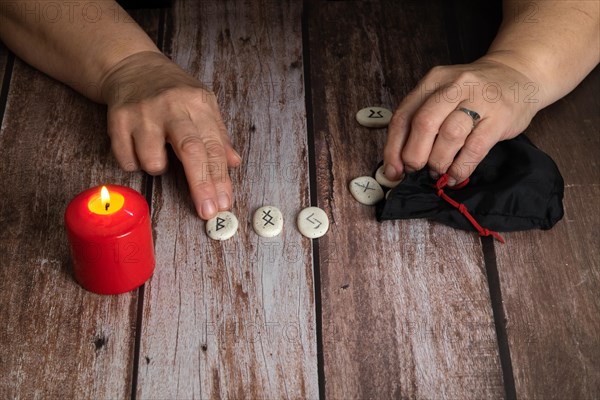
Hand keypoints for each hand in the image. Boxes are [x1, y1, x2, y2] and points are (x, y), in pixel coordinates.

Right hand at [101, 51, 241, 218]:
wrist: (133, 67)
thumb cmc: (173, 92)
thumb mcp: (202, 105)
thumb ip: (218, 136)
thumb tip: (234, 163)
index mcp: (198, 103)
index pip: (213, 147)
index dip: (220, 178)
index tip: (224, 203)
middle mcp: (172, 106)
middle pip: (190, 151)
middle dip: (201, 186)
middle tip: (208, 211)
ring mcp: (143, 112)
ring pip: (153, 161)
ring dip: (158, 168)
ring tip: (158, 152)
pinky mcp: (117, 119)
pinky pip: (127, 160)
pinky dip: (135, 163)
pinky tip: (138, 146)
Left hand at [383, 58, 541, 185]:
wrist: (518, 74)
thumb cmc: (472, 93)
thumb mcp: (442, 95)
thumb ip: (421, 120)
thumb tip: (399, 162)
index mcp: (433, 81)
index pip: (404, 116)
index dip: (393, 148)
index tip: (393, 170)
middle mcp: (454, 86)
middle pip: (424, 123)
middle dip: (414, 155)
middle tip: (415, 170)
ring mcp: (479, 99)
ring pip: (449, 135)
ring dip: (438, 161)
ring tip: (437, 171)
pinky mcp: (500, 116)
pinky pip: (475, 147)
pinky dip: (461, 167)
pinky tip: (455, 175)